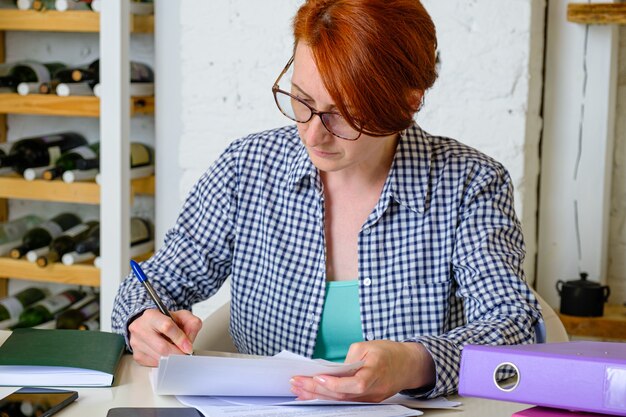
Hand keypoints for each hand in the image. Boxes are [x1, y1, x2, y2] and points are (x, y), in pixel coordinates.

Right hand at [128, 308, 201, 366]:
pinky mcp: (137, 355)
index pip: (167, 327)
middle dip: (177, 353)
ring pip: (158, 358)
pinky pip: (154, 364)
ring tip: (176, 352)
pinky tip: (166, 354)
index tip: (189, 347)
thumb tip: (189, 341)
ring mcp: (136, 343)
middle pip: (162, 347)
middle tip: (185, 354)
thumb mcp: (181, 316)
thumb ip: (191, 323)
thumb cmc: (165, 321)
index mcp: (151, 315)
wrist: (148, 324)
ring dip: (172, 358)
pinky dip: (164, 361)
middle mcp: (140, 328)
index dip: (180, 339)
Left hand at [290, 340, 434, 401]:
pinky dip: (327, 398)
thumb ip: (349, 358)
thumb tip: (331, 370)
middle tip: (296, 383)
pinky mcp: (366, 400)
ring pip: (340, 400)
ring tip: (297, 390)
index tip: (317, 378)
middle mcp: (372, 391)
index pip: (353, 384)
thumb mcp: (368, 346)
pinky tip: (311, 396)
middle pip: (342, 395)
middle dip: (316, 390)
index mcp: (375, 374)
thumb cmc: (389, 352)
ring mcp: (369, 399)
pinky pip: (344, 401)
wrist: (409, 365)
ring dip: (317, 396)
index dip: (334, 384)